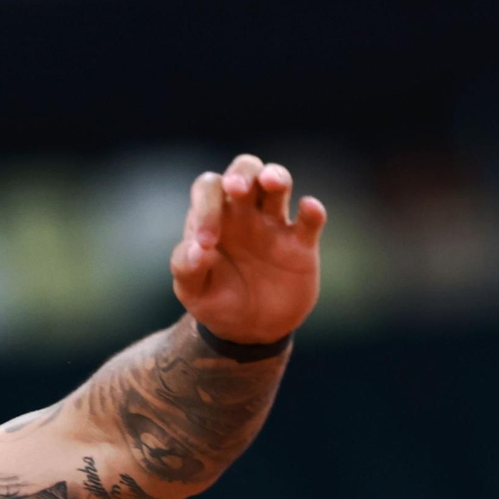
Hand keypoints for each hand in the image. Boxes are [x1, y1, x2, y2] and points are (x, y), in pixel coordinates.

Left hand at [170, 154, 325, 344]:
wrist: (248, 329)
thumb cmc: (215, 301)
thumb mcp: (192, 291)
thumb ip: (186, 268)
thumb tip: (196, 251)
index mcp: (213, 217)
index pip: (209, 189)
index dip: (207, 206)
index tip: (206, 245)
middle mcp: (244, 213)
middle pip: (246, 169)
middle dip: (242, 172)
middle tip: (237, 188)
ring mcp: (273, 225)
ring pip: (278, 183)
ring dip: (276, 176)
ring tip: (272, 182)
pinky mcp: (301, 244)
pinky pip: (310, 219)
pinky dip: (312, 211)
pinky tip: (308, 209)